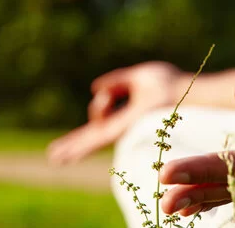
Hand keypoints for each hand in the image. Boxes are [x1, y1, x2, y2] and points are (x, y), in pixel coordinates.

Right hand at [47, 62, 180, 164]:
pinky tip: (63, 156)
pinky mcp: (121, 130)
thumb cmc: (168, 82)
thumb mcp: (137, 77)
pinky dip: (78, 147)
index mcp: (128, 110)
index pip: (103, 117)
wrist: (180, 90)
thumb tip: (95, 87)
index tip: (103, 93)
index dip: (95, 113)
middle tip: (55, 154)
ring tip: (54, 156)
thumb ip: (116, 81)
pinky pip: (95, 139)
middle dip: (75, 143)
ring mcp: (121, 129)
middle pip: (93, 135)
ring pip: (90, 140)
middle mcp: (123, 123)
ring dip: (71, 146)